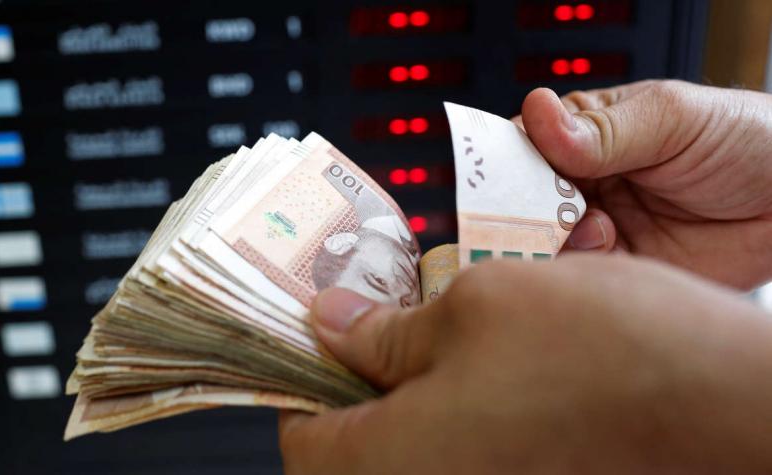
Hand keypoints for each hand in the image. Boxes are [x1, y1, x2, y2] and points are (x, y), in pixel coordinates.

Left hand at [279, 255, 771, 473]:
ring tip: (445, 329)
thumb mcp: (476, 308)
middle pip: (355, 445)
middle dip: (362, 379)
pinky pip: (466, 455)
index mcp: (386, 463)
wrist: (730, 409)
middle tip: (381, 318)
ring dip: (416, 390)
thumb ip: (385, 329)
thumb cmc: (608, 358)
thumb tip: (331, 323)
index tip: (320, 332)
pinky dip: (463, 413)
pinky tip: (491, 364)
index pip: (298, 435)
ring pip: (415, 445)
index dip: (304, 373)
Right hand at [518, 80, 771, 288]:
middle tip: (551, 208)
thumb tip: (537, 113)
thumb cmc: (747, 141)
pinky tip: (612, 247)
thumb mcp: (673, 119)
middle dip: (525, 209)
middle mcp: (581, 183)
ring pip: (541, 243)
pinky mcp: (617, 271)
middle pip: (521, 201)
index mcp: (583, 135)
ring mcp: (596, 228)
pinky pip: (576, 276)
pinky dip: (581, 268)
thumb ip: (602, 129)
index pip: (522, 146)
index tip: (511, 177)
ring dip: (555, 239)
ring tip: (598, 227)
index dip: (507, 163)